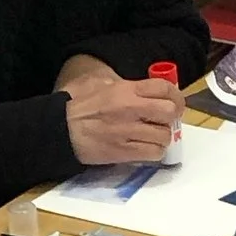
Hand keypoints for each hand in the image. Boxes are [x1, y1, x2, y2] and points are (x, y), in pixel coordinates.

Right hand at [60, 68, 179, 166]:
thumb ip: (119, 82)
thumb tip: (136, 85)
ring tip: (154, 136)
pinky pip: (153, 153)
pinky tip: (147, 148)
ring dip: (162, 136)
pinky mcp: (124, 152)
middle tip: (167, 120)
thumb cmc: (76, 105)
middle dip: (172, 116)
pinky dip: (154, 152)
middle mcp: (131, 109)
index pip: (163, 88)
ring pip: (164, 135)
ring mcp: (128, 132)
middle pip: (169, 111)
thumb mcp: (97, 83)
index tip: (175, 102)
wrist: (59, 130)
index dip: (176, 95)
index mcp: (126, 90)